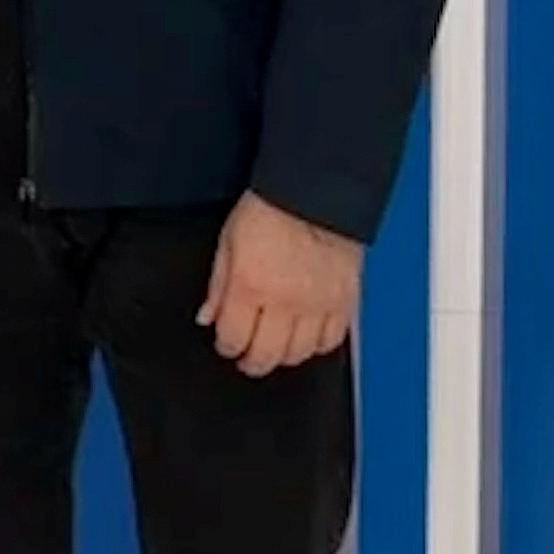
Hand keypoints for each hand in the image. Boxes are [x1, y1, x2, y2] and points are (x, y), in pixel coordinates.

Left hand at [200, 194, 363, 376]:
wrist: (316, 191)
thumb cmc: (271, 208)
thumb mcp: (228, 241)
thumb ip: (218, 285)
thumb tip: (208, 316)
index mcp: (250, 286)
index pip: (233, 339)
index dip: (226, 346)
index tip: (227, 343)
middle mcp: (285, 302)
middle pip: (266, 357)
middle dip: (252, 362)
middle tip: (248, 356)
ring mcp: (317, 306)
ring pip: (299, 355)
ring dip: (284, 356)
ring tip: (276, 346)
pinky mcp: (345, 302)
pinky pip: (331, 341)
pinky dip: (317, 345)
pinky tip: (307, 337)